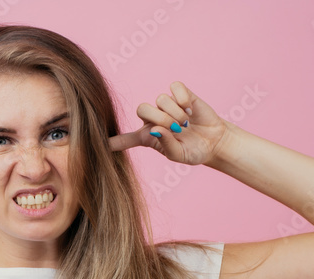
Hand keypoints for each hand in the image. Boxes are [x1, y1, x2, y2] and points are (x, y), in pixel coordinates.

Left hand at [108, 81, 228, 165]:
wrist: (214, 142)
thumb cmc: (194, 151)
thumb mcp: (179, 155)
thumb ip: (166, 145)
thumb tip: (156, 129)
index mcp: (147, 137)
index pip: (124, 139)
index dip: (112, 140)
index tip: (99, 144)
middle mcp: (153, 119)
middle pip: (142, 109)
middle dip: (160, 118)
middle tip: (177, 129)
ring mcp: (166, 106)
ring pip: (160, 100)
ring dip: (175, 113)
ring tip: (187, 124)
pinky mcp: (181, 94)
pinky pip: (174, 88)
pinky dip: (183, 98)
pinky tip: (190, 109)